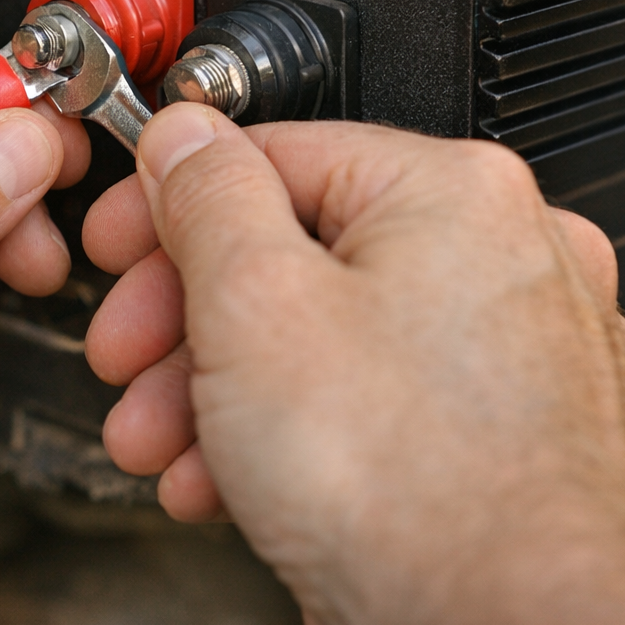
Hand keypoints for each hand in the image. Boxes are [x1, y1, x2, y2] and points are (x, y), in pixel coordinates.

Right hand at [81, 105, 624, 624]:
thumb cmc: (415, 487)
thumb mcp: (256, 305)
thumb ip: (205, 199)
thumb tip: (181, 136)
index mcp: (452, 194)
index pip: (271, 157)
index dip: (165, 207)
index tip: (115, 247)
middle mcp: (501, 259)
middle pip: (291, 256)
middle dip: (182, 323)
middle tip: (126, 357)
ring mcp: (509, 355)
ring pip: (322, 339)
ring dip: (214, 388)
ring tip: (158, 440)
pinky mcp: (498, 439)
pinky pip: (367, 405)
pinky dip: (284, 433)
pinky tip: (222, 478)